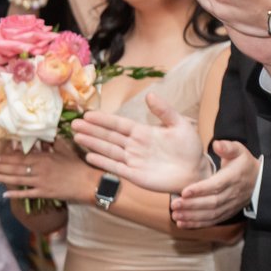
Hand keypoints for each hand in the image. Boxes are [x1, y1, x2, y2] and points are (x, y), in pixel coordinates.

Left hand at [0, 141, 95, 203]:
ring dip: (2, 178)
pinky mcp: (44, 193)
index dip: (6, 158)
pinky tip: (5, 195)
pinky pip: (26, 194)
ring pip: (17, 180)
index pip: (21, 157)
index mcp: (44, 158)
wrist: (87, 182)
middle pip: (15, 168)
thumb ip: (55, 142)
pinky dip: (15, 195)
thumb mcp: (66, 150)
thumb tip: (49, 133)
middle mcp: (39, 169)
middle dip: (0, 167)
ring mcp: (40, 182)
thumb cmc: (78, 166)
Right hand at [70, 91, 208, 192]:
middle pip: (109, 136)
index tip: (88, 114)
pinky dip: (104, 162)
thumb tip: (150, 95)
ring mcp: (134, 160)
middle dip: (92, 130)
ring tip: (77, 137)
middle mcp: (135, 145)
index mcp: (144, 132)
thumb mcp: (179, 125)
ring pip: (109, 150)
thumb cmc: (189, 147)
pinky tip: (90, 156)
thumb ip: (164, 111)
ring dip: (93, 144)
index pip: (119, 124)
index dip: (104, 120)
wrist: (196, 170)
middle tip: (74, 124)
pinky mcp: (136, 175)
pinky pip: (116, 168)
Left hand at [170, 140, 257, 227]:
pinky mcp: (227, 213)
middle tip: (174, 204)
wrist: (259, 181)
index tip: (184, 192)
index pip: (216, 185)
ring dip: (192, 217)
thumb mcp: (239, 151)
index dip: (200, 190)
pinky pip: (212, 221)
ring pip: (211, 214)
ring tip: (176, 214)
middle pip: (212, 202)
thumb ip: (227, 146)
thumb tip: (217, 144)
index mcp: (233, 177)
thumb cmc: (244, 164)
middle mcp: (232, 194)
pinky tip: (182, 223)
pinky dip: (197, 224)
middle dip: (192, 205)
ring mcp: (230, 205)